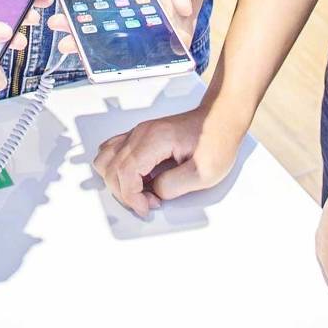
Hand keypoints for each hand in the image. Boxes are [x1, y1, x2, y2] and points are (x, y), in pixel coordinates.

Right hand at [93, 105, 240, 215]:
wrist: (221, 120)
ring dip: (117, 182)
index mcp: (155, 139)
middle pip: (111, 168)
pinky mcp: (140, 137)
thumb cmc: (216, 140)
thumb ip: (174, 186)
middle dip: (125, 193)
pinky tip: (138, 180)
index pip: (125, 171)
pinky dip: (117, 171)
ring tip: (141, 192)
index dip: (131, 196)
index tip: (147, 207)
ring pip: (106, 160)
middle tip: (150, 202)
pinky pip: (113, 153)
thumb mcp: (204, 172)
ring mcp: (138, 133)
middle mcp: (141, 133)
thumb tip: (155, 191)